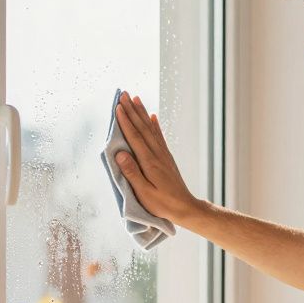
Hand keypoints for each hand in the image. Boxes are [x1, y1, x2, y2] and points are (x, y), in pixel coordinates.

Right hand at [113, 90, 203, 225]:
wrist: (185, 208)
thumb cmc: (162, 204)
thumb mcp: (144, 193)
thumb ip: (131, 173)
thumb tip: (120, 153)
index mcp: (149, 162)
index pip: (134, 137)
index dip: (125, 121)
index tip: (118, 107)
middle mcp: (157, 154)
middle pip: (142, 128)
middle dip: (132, 110)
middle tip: (123, 94)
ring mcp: (163, 155)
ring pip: (151, 129)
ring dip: (142, 113)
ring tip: (135, 98)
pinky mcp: (166, 158)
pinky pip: (159, 136)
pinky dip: (155, 124)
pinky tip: (152, 116)